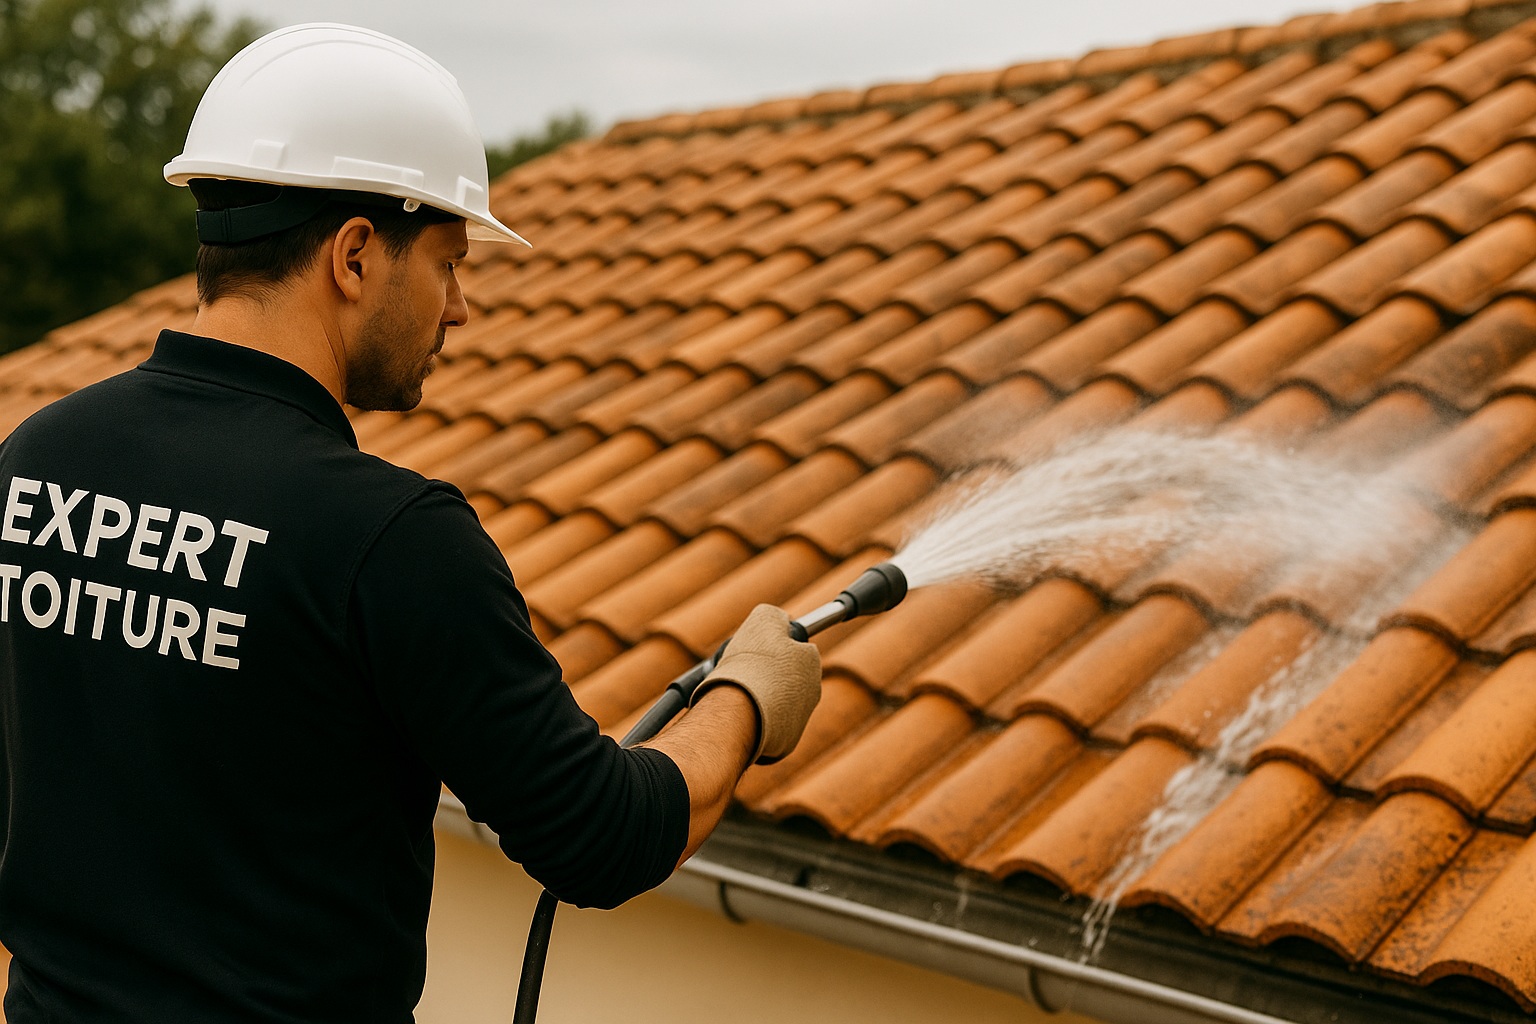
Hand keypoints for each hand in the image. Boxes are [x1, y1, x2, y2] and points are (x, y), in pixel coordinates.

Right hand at [691, 604, 821, 763]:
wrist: (737, 714)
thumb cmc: (750, 665)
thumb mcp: (763, 620)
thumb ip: (776, 616)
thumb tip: (782, 619)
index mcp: (811, 660)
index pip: (799, 649)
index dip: (776, 648)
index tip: (758, 651)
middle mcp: (812, 690)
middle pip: (790, 678)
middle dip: (772, 676)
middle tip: (746, 674)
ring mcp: (801, 719)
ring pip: (780, 704)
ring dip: (765, 699)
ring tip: (739, 697)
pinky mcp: (786, 743)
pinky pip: (771, 728)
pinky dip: (759, 723)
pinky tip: (742, 718)